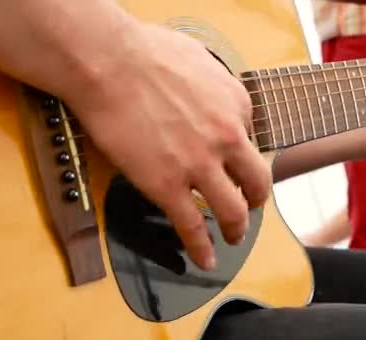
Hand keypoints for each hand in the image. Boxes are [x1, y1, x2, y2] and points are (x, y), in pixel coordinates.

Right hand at [66, 23, 270, 270]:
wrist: (109, 64)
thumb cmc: (145, 52)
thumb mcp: (199, 58)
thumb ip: (215, 85)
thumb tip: (211, 101)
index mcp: (236, 105)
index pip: (248, 137)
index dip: (238, 150)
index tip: (229, 157)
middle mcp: (227, 138)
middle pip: (257, 181)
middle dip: (256, 199)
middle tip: (250, 205)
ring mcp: (199, 166)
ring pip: (232, 211)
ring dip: (236, 228)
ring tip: (233, 237)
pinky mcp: (168, 187)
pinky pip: (192, 228)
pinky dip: (202, 248)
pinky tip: (206, 260)